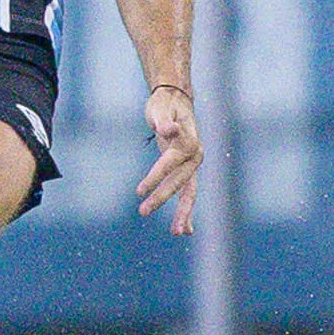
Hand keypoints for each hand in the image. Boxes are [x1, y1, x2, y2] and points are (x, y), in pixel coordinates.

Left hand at [137, 82, 200, 235]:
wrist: (178, 101)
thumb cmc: (165, 105)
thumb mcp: (161, 108)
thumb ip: (164, 120)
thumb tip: (168, 129)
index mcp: (188, 142)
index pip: (169, 164)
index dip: (155, 178)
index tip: (138, 191)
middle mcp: (195, 156)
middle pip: (180, 182)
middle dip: (162, 198)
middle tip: (143, 211)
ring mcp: (193, 165)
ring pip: (190, 192)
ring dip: (184, 213)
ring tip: (177, 233)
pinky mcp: (188, 170)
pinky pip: (188, 193)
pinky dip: (187, 211)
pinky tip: (185, 230)